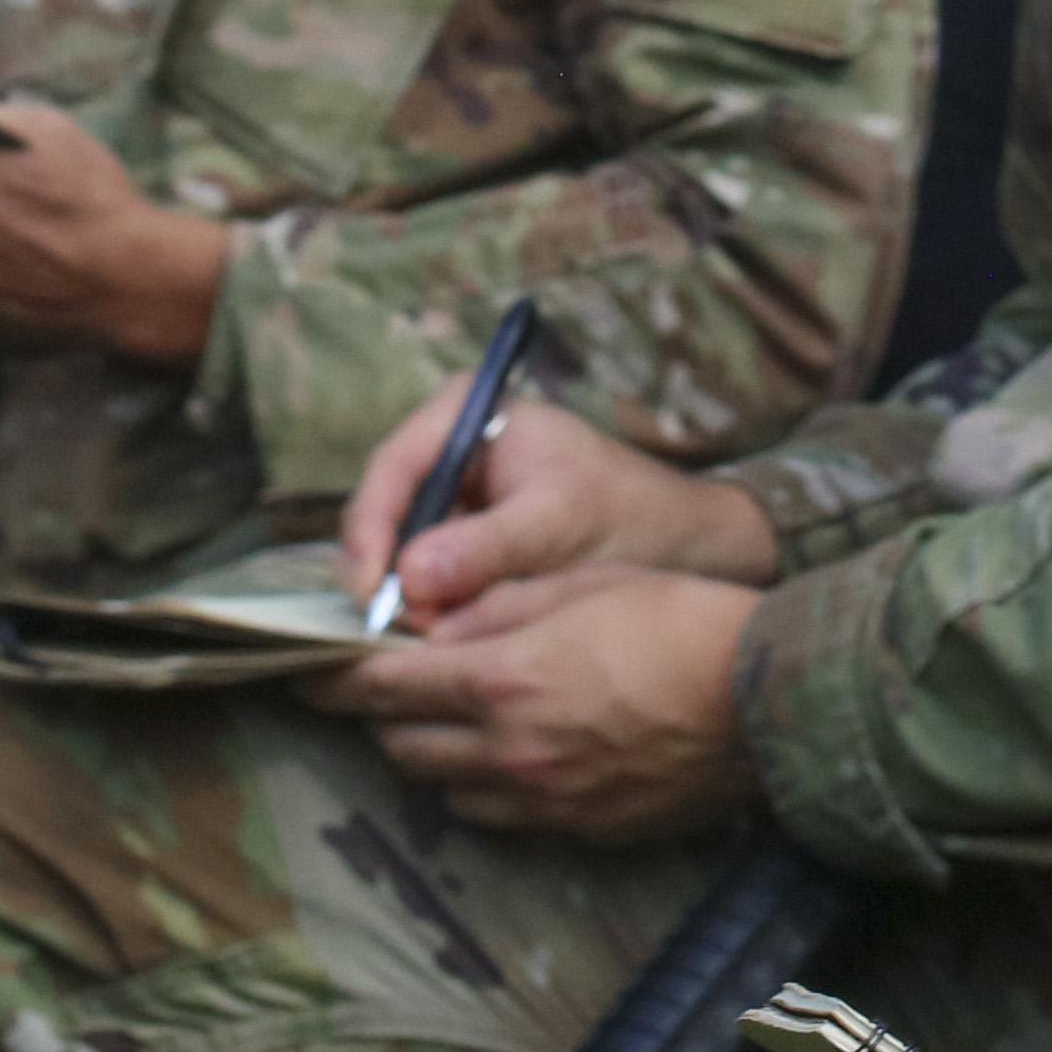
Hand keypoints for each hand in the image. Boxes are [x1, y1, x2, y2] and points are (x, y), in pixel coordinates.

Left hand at [315, 566, 766, 835]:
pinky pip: (504, 817)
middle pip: (402, 745)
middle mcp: (510, 752)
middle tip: (383, 685)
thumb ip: (492, 607)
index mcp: (501, 681)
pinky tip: (509, 756)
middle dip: (381, 714)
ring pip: (446, 789)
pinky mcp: (583, 829)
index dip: (329, 677)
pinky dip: (486, 788)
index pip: (378, 687)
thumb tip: (430, 625)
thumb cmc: (682, 618)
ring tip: (448, 719)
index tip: (300, 668)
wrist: (772, 699)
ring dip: (431, 753)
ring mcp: (547, 801)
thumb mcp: (579, 582)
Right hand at [331, 383, 784, 614]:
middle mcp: (448, 445)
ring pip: (401, 550)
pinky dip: (433, 605)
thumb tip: (410, 579)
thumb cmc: (629, 514)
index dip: (370, 532)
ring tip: (427, 639)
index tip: (371, 592)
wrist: (682, 542)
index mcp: (465, 411)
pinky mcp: (464, 537)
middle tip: (396, 632)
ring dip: (409, 597)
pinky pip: (428, 572)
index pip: (391, 469)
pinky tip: (446, 638)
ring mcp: (454, 493)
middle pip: (385, 511)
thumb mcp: (558, 525)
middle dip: (386, 573)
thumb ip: (486, 548)